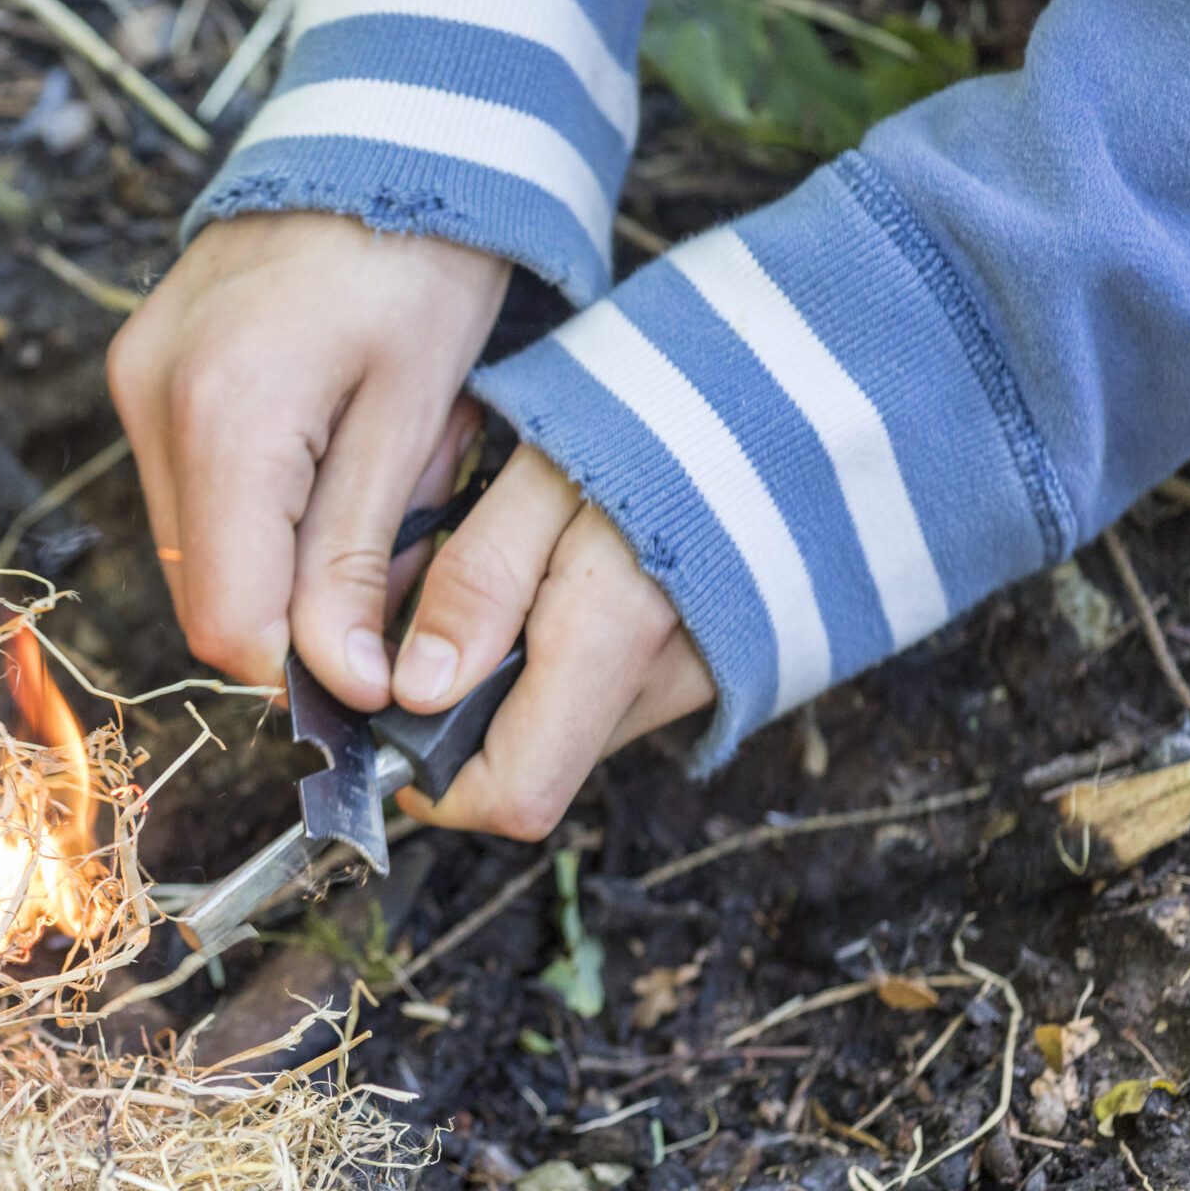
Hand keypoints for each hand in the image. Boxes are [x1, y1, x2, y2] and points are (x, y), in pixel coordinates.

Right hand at [107, 212, 510, 707]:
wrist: (386, 134)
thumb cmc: (422, 261)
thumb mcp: (415, 419)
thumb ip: (362, 560)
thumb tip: (343, 686)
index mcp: (226, 417)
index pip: (229, 620)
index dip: (300, 671)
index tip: (376, 675)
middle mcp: (152, 401)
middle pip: (204, 589)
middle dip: (299, 611)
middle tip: (397, 564)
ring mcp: (134, 383)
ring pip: (194, 548)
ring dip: (281, 560)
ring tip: (371, 494)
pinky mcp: (139, 371)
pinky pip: (189, 490)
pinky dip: (259, 507)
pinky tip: (326, 456)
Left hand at [390, 446, 714, 839]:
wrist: (799, 395)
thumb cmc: (671, 414)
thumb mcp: (544, 470)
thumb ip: (481, 578)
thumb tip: (417, 691)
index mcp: (619, 637)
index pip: (515, 795)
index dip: (435, 779)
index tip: (390, 717)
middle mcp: (665, 682)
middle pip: (531, 768)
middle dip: (462, 717)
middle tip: (442, 619)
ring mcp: (694, 681)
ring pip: (563, 730)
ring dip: (512, 681)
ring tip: (514, 578)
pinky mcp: (707, 666)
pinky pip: (604, 693)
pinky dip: (562, 658)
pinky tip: (564, 580)